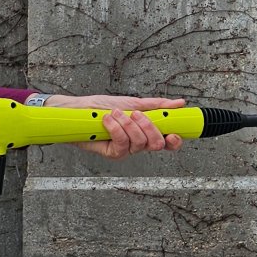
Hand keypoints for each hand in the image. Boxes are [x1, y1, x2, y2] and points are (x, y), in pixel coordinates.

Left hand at [43, 94, 187, 158]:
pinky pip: (123, 144)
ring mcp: (127, 150)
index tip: (173, 133)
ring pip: (140, 143)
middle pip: (157, 144)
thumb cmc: (101, 107)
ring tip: (116, 114)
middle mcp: (139, 143)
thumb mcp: (132, 102)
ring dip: (128, 124)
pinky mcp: (114, 153)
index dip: (174, 141)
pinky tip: (108, 120)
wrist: (77, 110)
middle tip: (136, 114)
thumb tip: (178, 104)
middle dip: (149, 127)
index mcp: (147, 132)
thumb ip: (156, 105)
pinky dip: (116, 129)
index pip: (168, 142)